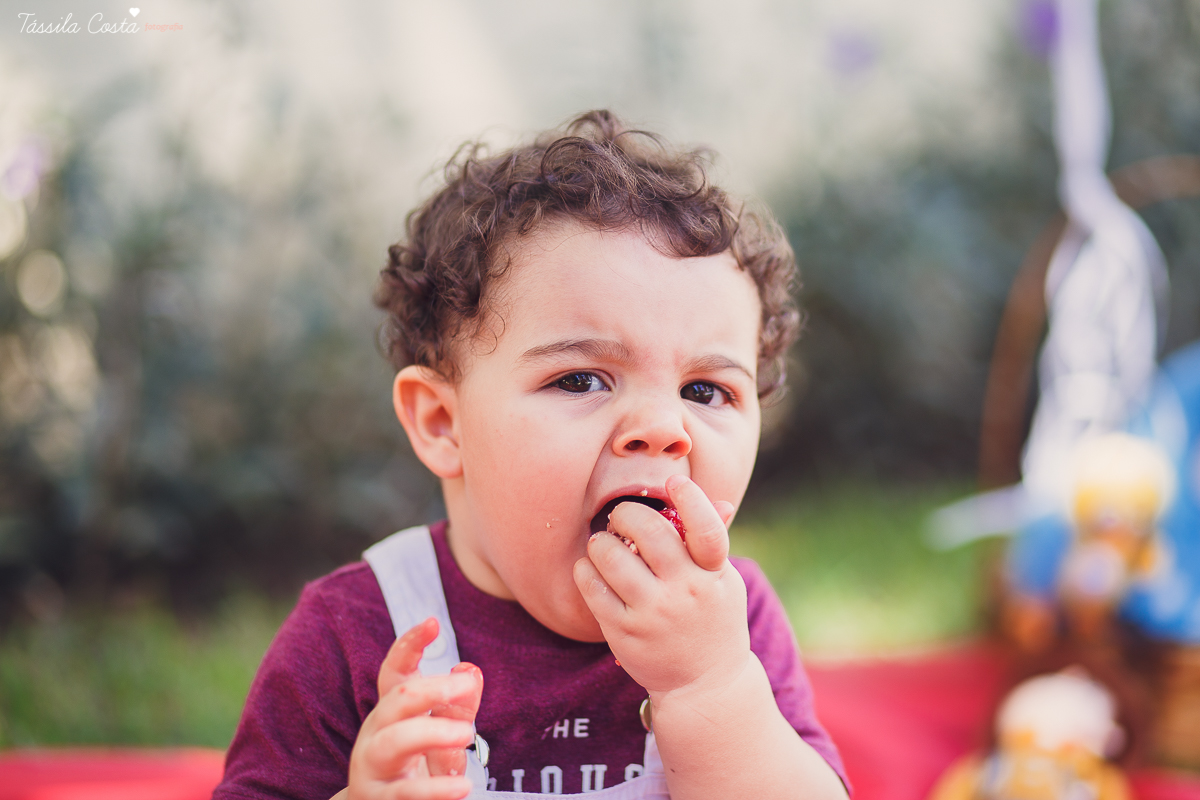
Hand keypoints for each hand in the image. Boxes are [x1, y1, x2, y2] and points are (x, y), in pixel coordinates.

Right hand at [346, 617, 483, 799]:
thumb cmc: (413, 772)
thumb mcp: (439, 738)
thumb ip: (457, 708)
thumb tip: (471, 670)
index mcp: (391, 714)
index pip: (394, 673)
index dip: (409, 645)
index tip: (432, 622)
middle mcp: (377, 735)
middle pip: (396, 700)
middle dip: (430, 688)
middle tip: (467, 684)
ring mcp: (374, 769)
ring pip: (393, 742)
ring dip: (431, 732)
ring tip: (467, 734)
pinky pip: (404, 793)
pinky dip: (434, 791)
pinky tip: (462, 787)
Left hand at [573, 475, 746, 699]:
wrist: (705, 684)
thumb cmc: (711, 618)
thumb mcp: (724, 582)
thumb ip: (713, 543)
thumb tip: (716, 500)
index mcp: (715, 573)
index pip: (706, 528)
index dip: (691, 498)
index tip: (673, 482)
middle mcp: (686, 591)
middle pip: (649, 532)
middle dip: (626, 514)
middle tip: (619, 517)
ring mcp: (654, 613)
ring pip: (611, 556)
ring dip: (600, 542)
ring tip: (603, 545)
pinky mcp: (625, 632)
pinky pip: (592, 588)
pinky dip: (585, 570)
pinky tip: (591, 569)